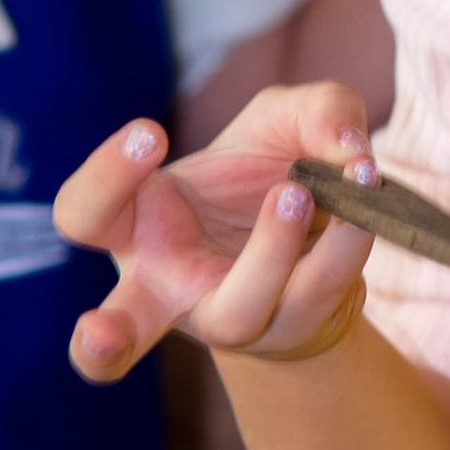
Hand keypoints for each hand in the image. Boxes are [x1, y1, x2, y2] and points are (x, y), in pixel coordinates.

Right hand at [55, 82, 380, 380]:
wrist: (327, 243)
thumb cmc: (273, 178)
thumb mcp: (284, 122)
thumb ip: (315, 109)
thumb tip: (345, 146)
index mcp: (137, 226)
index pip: (85, 213)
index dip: (104, 177)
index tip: (149, 134)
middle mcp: (171, 285)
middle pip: (123, 326)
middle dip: (103, 340)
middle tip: (99, 334)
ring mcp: (232, 315)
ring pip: (237, 312)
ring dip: (269, 251)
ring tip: (295, 193)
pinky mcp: (293, 324)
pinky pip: (316, 291)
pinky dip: (344, 244)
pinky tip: (364, 203)